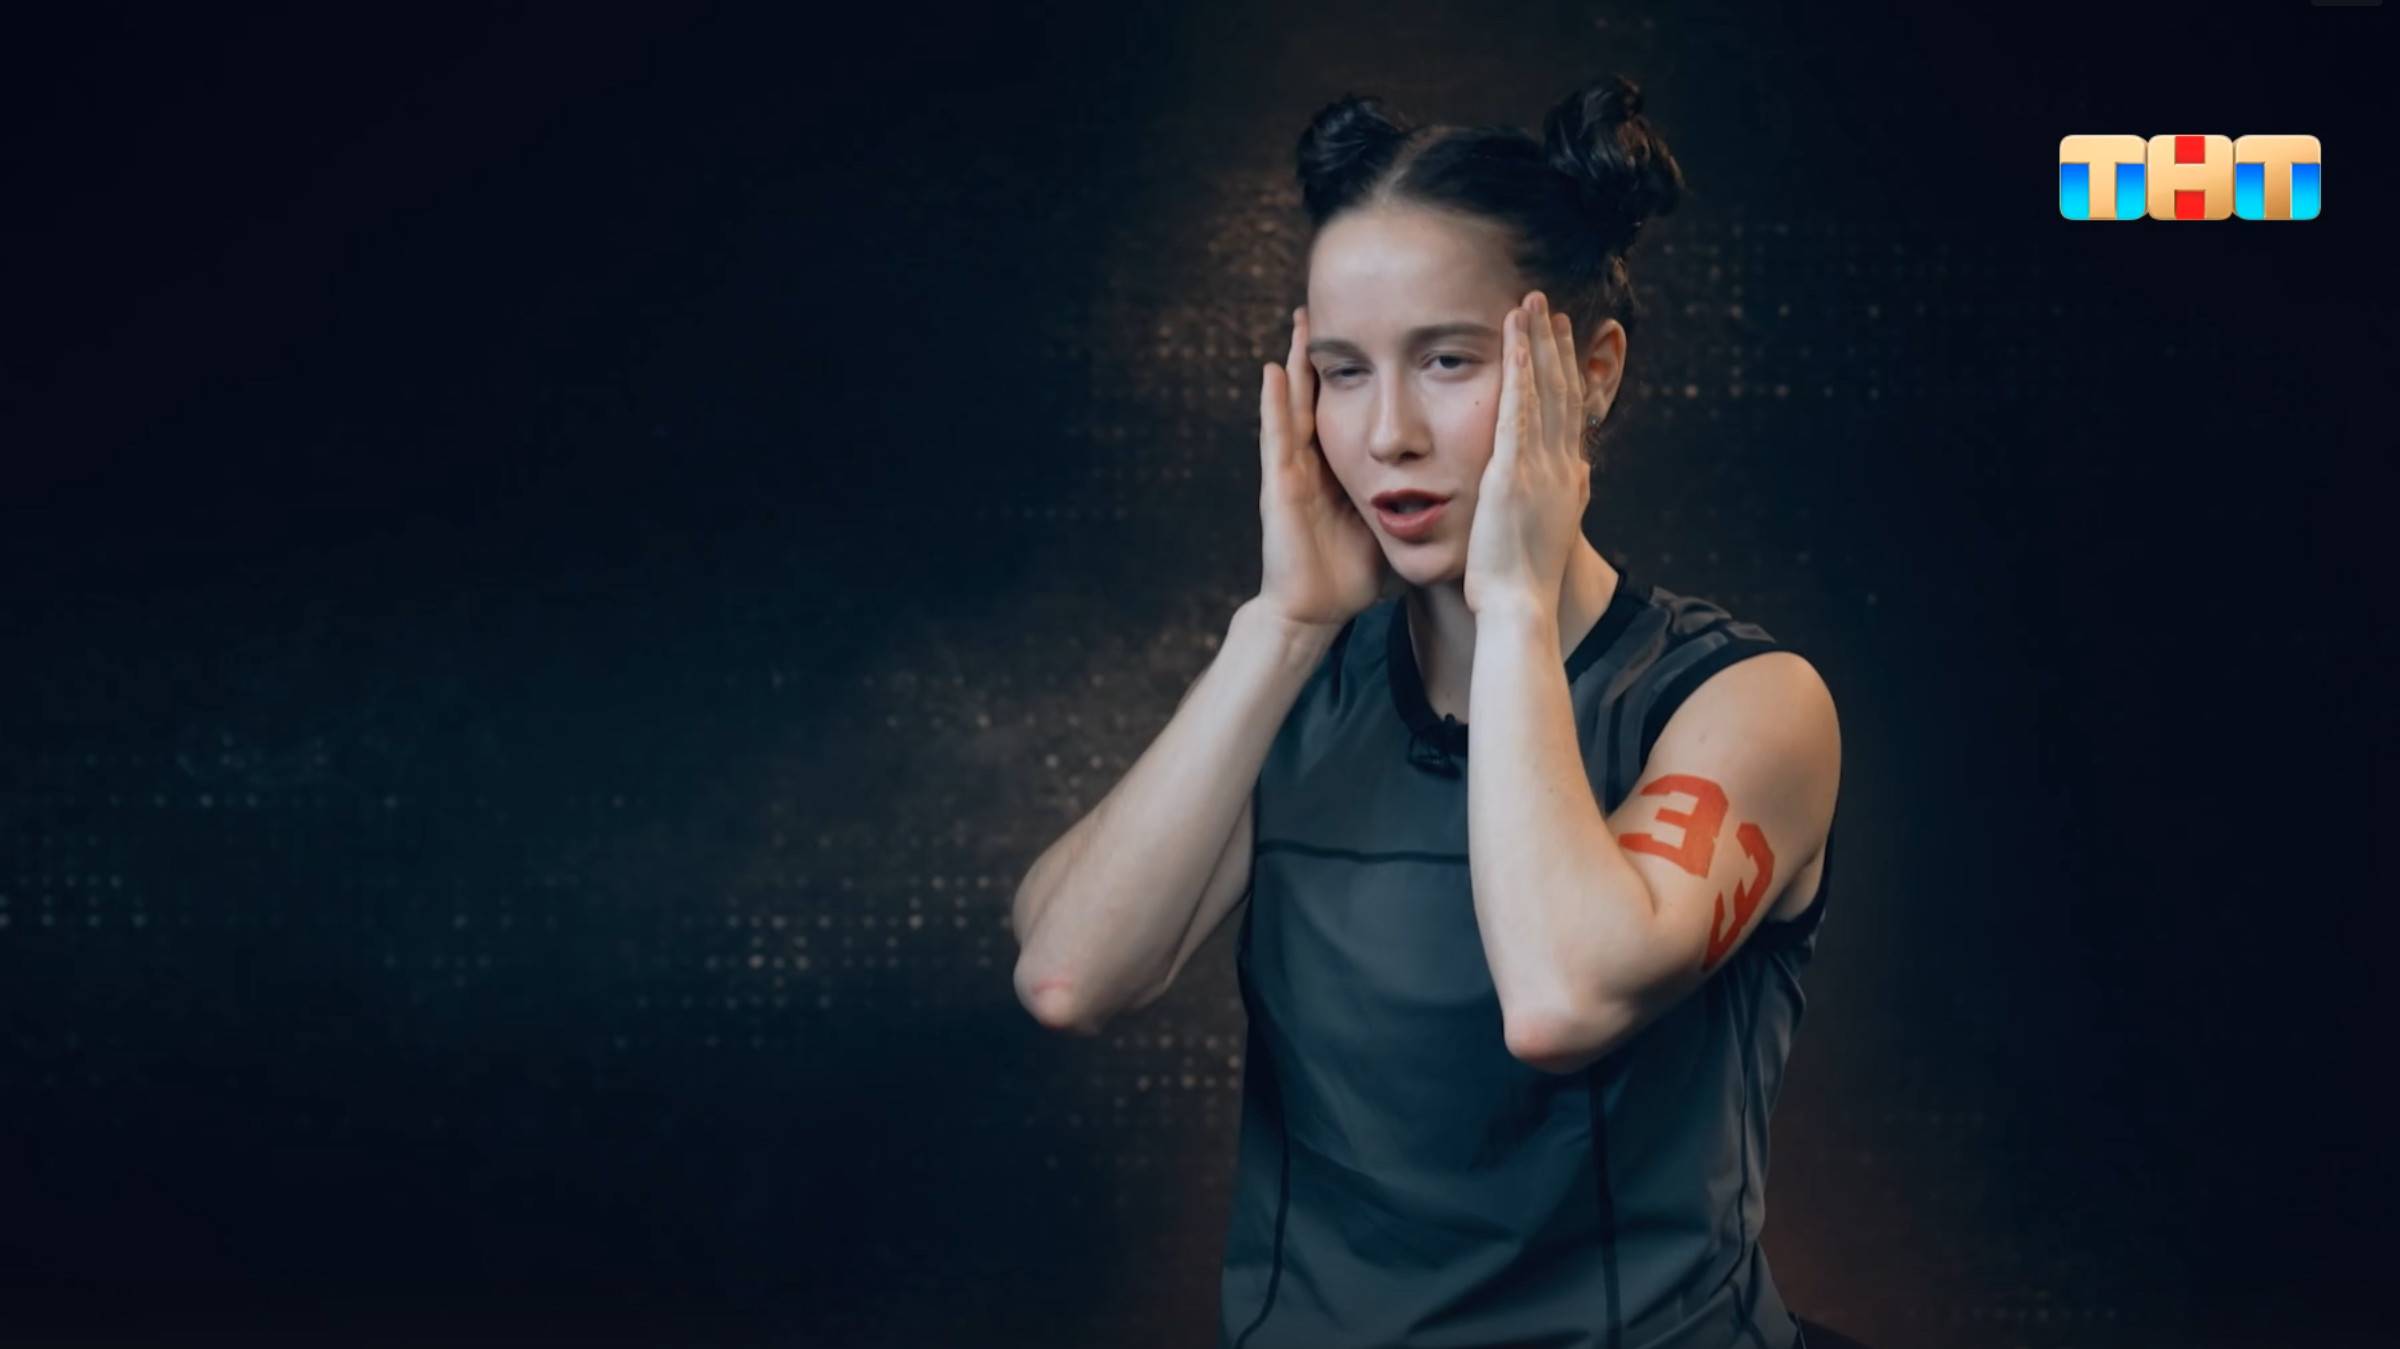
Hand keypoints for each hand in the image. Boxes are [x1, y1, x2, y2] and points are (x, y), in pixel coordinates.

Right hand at [1256, 305, 1391, 628]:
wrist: (1315, 609)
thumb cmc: (1351, 572)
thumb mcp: (1392, 522)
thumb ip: (1416, 497)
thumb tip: (1464, 483)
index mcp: (1344, 468)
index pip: (1356, 408)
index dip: (1365, 372)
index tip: (1380, 334)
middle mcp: (1317, 462)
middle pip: (1324, 396)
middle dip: (1327, 355)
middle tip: (1328, 309)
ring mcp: (1294, 471)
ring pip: (1295, 405)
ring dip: (1295, 364)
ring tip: (1299, 322)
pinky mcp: (1280, 486)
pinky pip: (1276, 437)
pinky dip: (1272, 403)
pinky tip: (1271, 370)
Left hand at [1463, 291, 1590, 617]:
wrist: (1520, 606)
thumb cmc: (1523, 582)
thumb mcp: (1550, 531)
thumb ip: (1560, 498)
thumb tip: (1576, 477)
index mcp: (1567, 478)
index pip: (1568, 413)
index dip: (1567, 371)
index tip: (1563, 338)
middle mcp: (1560, 465)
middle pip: (1561, 391)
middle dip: (1555, 345)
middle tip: (1548, 305)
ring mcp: (1539, 466)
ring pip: (1542, 390)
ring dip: (1536, 343)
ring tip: (1530, 304)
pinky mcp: (1513, 472)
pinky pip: (1517, 410)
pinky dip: (1519, 372)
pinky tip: (1515, 341)